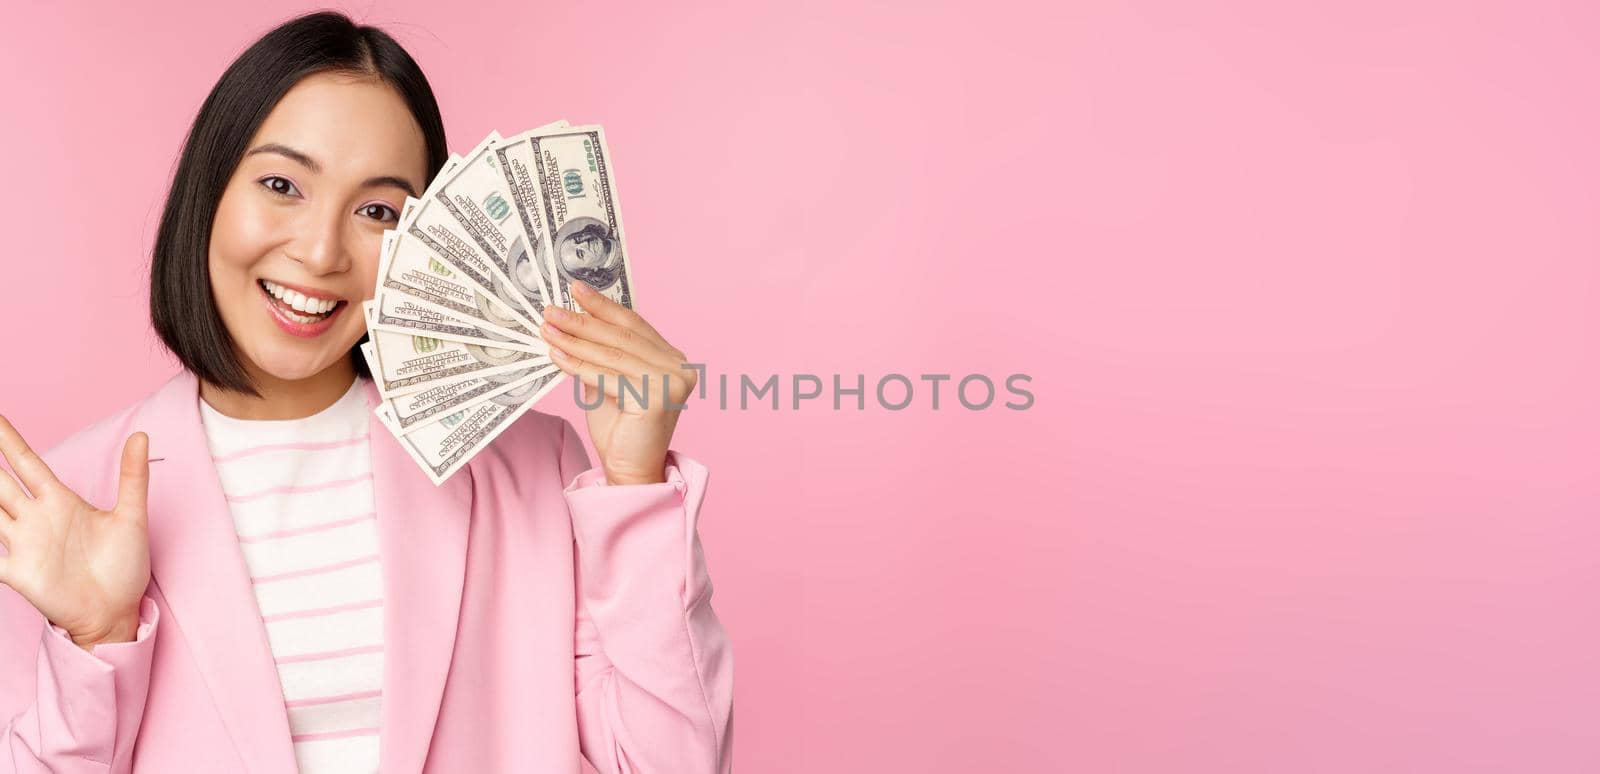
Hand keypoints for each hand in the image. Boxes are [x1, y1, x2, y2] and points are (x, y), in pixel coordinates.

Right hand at [0, 415, 150, 649]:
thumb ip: (132, 477)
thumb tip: (142, 435)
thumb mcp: (131, 517)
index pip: (25, 462)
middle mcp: (34, 518)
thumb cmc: (124, 566)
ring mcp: (22, 544)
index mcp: (59, 501)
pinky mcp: (17, 572)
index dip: (8, 440)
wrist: (117, 611)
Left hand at [541, 281, 695, 485]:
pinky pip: (607, 376)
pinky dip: (579, 365)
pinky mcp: (656, 399)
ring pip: (612, 355)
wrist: (631, 471)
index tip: (576, 290)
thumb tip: (571, 319)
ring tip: (547, 329)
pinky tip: (557, 355)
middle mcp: (679, 368)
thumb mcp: (609, 382)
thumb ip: (601, 354)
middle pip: (622, 337)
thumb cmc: (621, 429)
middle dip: (583, 320)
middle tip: (552, 309)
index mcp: (673, 359)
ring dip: (575, 339)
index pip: (634, 325)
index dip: (604, 306)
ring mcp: (671, 383)